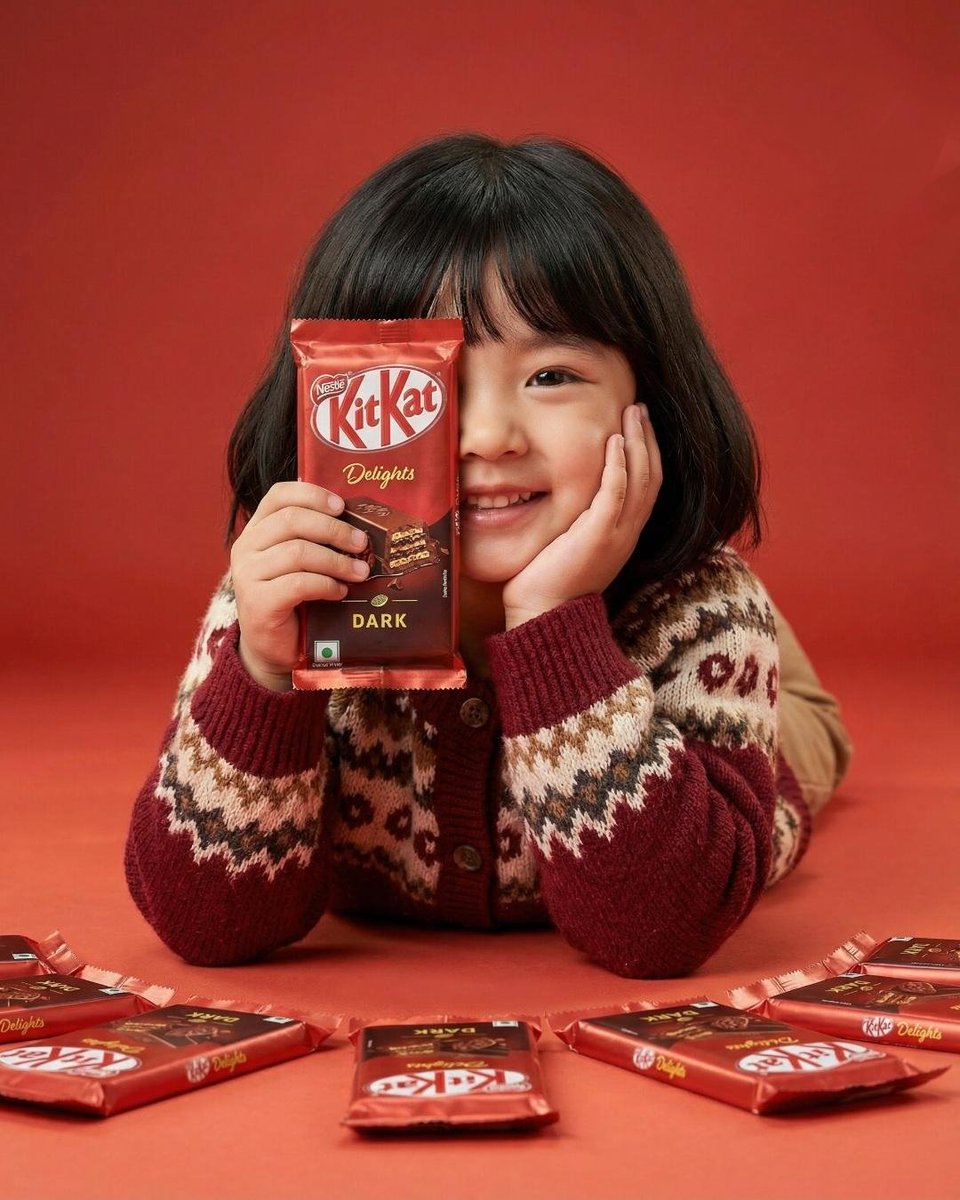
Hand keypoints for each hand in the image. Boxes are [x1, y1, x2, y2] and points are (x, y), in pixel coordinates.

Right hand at [230, 482, 369, 689]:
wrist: (273, 648)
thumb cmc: (294, 600)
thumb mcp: (303, 563)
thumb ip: (316, 539)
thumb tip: (358, 523)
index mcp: (257, 530)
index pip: (279, 495)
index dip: (312, 495)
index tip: (342, 506)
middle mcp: (246, 547)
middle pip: (292, 520)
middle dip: (334, 529)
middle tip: (361, 542)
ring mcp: (247, 575)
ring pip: (298, 552)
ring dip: (337, 561)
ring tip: (359, 572)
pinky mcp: (257, 602)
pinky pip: (299, 583)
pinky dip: (326, 585)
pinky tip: (339, 592)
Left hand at [502, 404, 661, 627]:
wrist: (543, 616)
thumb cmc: (547, 583)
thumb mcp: (569, 544)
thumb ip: (575, 519)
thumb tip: (562, 494)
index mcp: (622, 534)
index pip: (647, 485)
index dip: (646, 452)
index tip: (636, 424)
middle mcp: (627, 533)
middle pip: (652, 476)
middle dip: (647, 438)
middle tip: (639, 407)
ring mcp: (617, 535)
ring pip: (641, 480)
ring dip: (638, 442)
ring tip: (631, 413)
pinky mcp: (598, 536)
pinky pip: (617, 494)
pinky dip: (619, 466)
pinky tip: (614, 441)